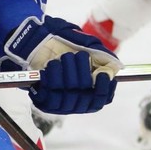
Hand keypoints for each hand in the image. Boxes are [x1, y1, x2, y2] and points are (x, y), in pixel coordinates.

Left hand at [0, 15, 120, 114]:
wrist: (35, 45)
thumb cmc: (62, 46)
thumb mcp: (84, 45)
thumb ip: (101, 55)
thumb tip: (115, 67)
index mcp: (89, 93)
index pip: (102, 98)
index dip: (104, 88)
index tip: (101, 74)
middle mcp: (77, 102)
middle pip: (85, 93)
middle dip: (81, 70)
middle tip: (75, 56)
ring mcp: (61, 104)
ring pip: (69, 92)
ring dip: (66, 70)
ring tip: (61, 58)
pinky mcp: (44, 102)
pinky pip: (51, 94)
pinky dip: (52, 76)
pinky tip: (50, 66)